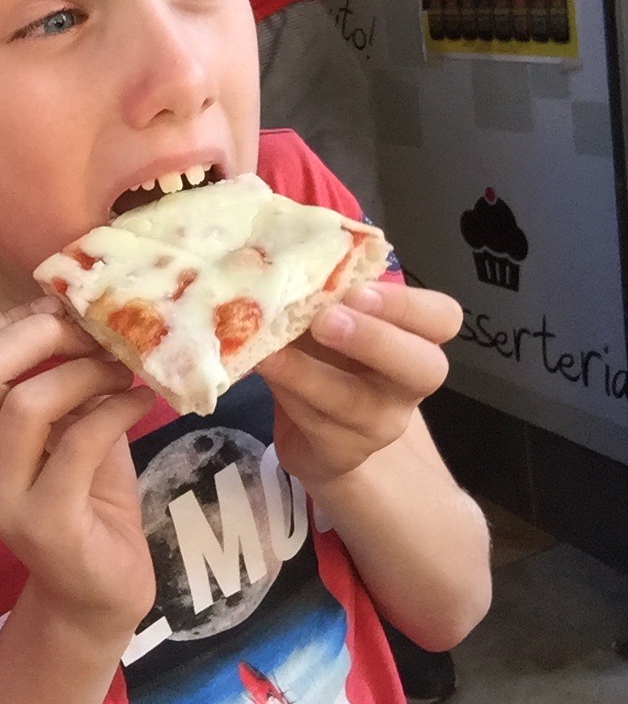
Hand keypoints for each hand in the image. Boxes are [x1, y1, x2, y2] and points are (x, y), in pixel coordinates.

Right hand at [0, 299, 155, 634]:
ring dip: (87, 372)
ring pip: (27, 403)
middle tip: (97, 336)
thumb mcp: (62, 421)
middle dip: (44, 334)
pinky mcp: (47, 525)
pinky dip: (118, 408)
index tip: (65, 317)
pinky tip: (142, 401)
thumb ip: (56, 370)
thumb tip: (78, 302)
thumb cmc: (83, 493)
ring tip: (124, 370)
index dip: (11, 316)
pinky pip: (79, 443)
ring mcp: (0, 500)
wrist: (98, 590)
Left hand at [256, 282, 461, 491]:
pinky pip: (317, 423)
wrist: (314, 433)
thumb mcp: (330, 317)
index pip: (442, 318)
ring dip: (310, 373)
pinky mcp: (342, 452)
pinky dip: (286, 392)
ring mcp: (380, 423)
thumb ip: (323, 290)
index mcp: (415, 339)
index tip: (358, 289)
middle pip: (425, 367)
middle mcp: (407, 384)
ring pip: (356, 402)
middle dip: (376, 340)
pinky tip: (261, 368)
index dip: (407, 304)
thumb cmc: (327, 358)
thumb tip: (283, 251)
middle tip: (326, 320)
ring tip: (273, 349)